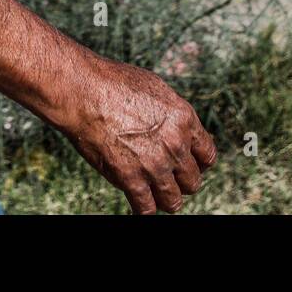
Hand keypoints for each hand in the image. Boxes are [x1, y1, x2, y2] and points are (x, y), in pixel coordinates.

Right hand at [66, 56, 216, 214]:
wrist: (84, 91)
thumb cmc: (114, 83)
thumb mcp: (156, 89)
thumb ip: (171, 114)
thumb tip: (177, 127)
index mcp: (184, 119)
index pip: (207, 156)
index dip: (198, 163)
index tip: (187, 164)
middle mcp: (175, 144)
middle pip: (193, 181)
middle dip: (181, 181)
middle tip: (167, 177)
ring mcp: (154, 164)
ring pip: (173, 201)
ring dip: (164, 198)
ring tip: (153, 192)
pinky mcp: (130, 179)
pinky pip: (146, 209)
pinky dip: (142, 208)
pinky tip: (136, 200)